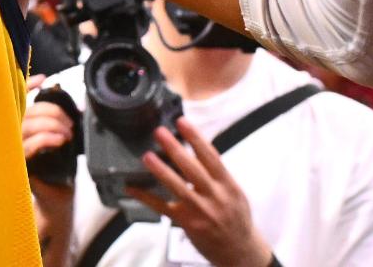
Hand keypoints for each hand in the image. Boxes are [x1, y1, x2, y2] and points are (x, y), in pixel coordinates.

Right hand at [22, 76, 76, 266]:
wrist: (56, 201)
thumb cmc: (56, 171)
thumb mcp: (56, 139)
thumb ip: (52, 120)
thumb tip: (58, 96)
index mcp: (16, 127)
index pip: (16, 100)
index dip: (27, 86)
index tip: (44, 80)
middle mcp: (8, 137)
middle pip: (26, 111)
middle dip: (51, 111)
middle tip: (69, 122)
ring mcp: (11, 151)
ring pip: (27, 126)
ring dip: (52, 124)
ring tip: (67, 132)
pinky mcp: (17, 166)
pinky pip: (29, 146)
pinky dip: (46, 139)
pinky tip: (60, 139)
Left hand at [127, 119, 273, 266]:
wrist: (240, 251)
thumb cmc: (236, 218)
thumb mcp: (235, 193)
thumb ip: (218, 174)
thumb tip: (199, 149)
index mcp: (228, 185)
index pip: (211, 157)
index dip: (196, 138)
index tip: (181, 122)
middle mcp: (215, 196)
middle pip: (193, 168)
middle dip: (175, 149)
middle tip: (159, 132)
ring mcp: (201, 211)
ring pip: (178, 187)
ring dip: (161, 171)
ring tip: (147, 156)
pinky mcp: (188, 224)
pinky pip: (163, 208)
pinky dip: (147, 197)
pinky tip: (133, 188)